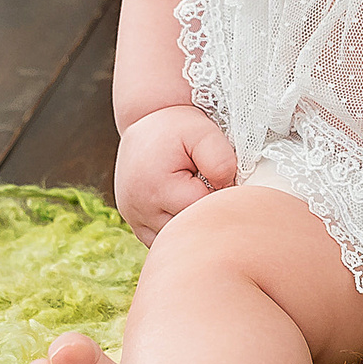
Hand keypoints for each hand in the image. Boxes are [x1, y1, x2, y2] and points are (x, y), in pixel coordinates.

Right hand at [114, 102, 238, 245]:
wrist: (146, 123)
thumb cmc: (177, 128)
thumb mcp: (203, 134)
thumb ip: (220, 161)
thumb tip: (227, 190)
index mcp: (157, 189)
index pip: (203, 213)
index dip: (221, 199)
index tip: (222, 180)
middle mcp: (140, 210)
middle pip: (188, 230)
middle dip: (206, 212)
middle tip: (210, 185)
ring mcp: (135, 220)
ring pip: (175, 241)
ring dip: (191, 222)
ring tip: (195, 191)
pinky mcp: (136, 224)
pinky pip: (163, 240)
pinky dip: (178, 227)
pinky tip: (184, 204)